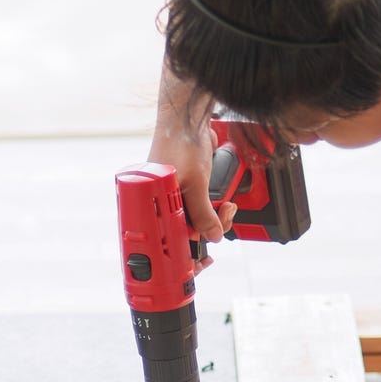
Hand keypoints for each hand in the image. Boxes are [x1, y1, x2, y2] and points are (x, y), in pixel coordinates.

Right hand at [148, 123, 234, 243]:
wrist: (188, 119)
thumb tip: (212, 236)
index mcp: (152, 206)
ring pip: (197, 221)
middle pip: (185, 232)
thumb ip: (203, 213)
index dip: (184, 254)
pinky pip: (203, 208)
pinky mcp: (188, 188)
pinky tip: (226, 204)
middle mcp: (161, 204)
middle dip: (208, 231)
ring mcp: (175, 197)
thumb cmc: (179, 144)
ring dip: (216, 219)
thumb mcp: (195, 184)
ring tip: (228, 209)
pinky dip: (216, 209)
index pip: (166, 240)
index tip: (202, 263)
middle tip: (223, 220)